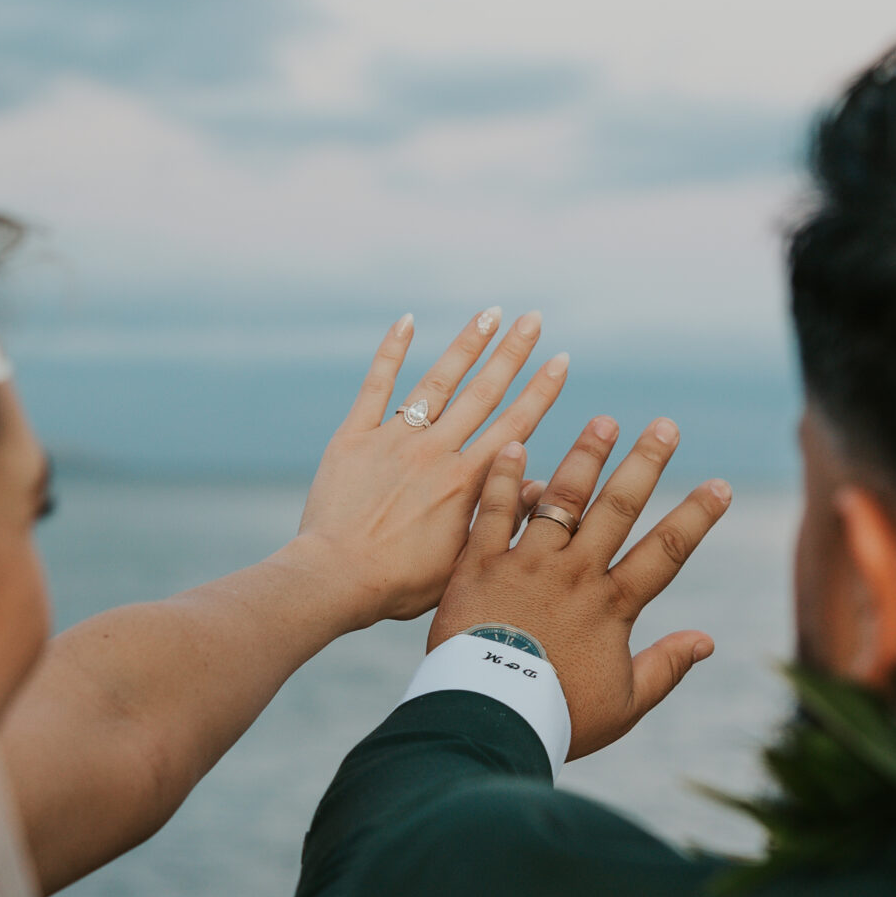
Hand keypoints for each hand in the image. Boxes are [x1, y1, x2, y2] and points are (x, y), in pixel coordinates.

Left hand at [287, 309, 569, 626]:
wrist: (334, 579)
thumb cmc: (399, 583)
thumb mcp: (465, 561)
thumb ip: (503, 518)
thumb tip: (541, 486)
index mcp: (466, 483)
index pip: (515, 426)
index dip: (541, 391)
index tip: (561, 360)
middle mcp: (435, 452)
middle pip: (483, 393)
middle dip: (512, 352)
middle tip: (534, 319)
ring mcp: (393, 440)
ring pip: (437, 381)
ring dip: (466, 344)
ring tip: (490, 313)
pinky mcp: (353, 438)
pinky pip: (375, 385)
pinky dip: (391, 351)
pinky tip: (407, 321)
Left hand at [432, 419, 731, 757]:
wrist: (487, 719)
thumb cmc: (557, 717)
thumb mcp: (623, 705)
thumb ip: (665, 668)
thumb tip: (708, 641)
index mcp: (611, 606)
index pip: (665, 552)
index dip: (696, 518)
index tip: (721, 486)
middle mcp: (574, 575)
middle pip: (617, 510)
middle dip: (645, 465)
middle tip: (664, 427)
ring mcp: (526, 565)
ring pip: (561, 500)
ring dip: (584, 458)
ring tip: (603, 421)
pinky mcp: (479, 566)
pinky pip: (493, 514)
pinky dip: (503, 480)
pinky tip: (513, 446)